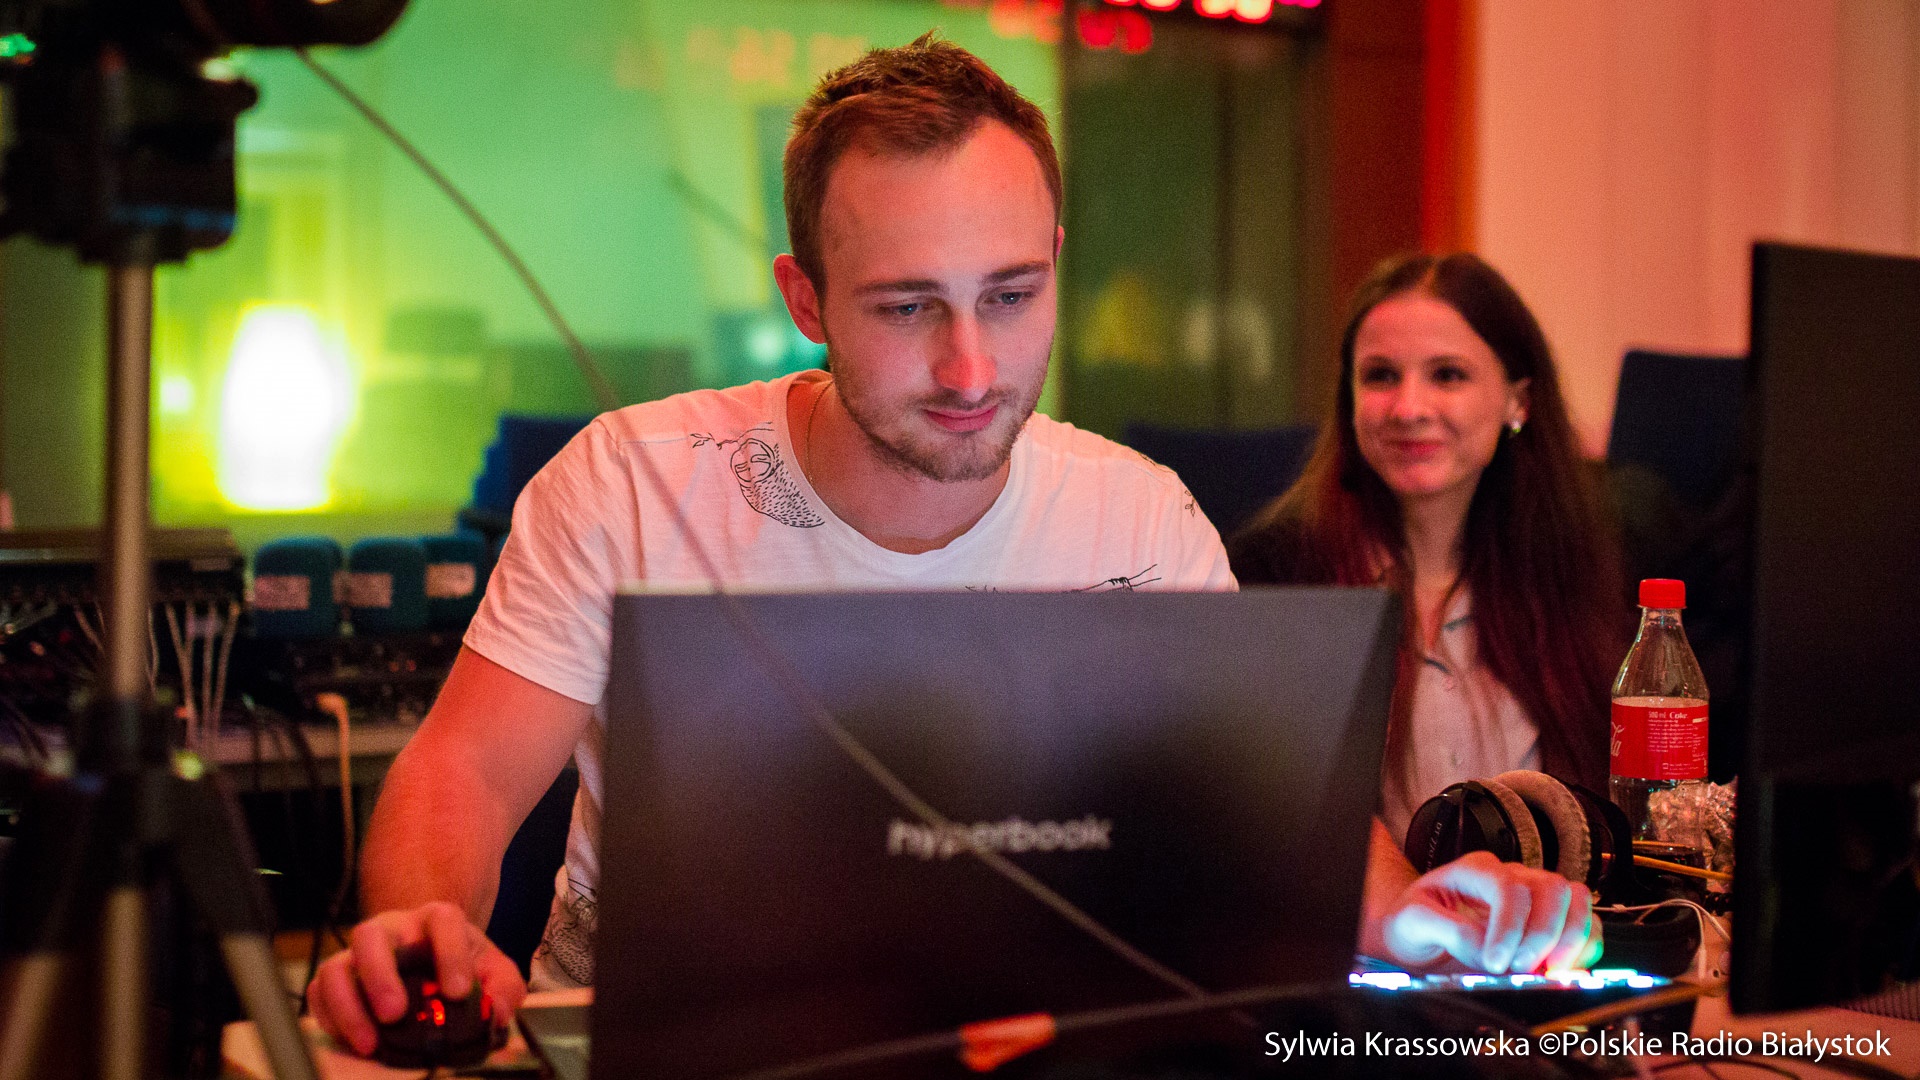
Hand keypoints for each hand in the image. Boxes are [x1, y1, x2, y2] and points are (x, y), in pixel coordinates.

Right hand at [307, 901, 527, 1057]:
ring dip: (348, 1004)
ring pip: (337, 965)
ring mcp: (359, 953)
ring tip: (371, 1041)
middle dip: (380, 976)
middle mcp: (391, 930)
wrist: (429, 959)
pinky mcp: (336, 977)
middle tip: (396, 1013)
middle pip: (372, 937)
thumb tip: (498, 1014)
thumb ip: (504, 989)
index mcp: (436, 920)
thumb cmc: (462, 966)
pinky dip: (330, 1017)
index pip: (442, 921)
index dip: (450, 954)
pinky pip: (319, 991)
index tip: (458, 993)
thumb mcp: (494, 972)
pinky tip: (351, 1040)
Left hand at [1380, 851, 1600, 972]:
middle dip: (1544, 934)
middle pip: (1553, 888)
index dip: (1510, 926)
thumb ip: (1448, 931)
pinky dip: (1585, 949)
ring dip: (1572, 940)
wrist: (1422, 933)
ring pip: (1577, 900)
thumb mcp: (1412, 922)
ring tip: (1549, 973)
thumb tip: (1487, 950)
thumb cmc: (1415, 922)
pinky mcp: (1551, 920)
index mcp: (1476, 870)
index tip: (1496, 963)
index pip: (1508, 887)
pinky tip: (1562, 971)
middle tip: (1522, 969)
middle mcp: (1512, 876)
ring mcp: (1536, 896)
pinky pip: (1587, 924)